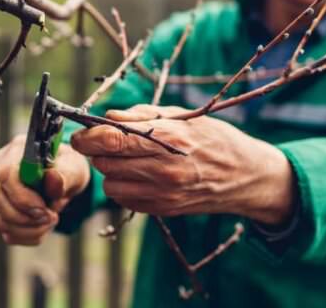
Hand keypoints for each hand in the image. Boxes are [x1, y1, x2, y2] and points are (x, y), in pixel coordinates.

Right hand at [0, 135, 90, 244]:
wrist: (66, 180)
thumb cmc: (68, 168)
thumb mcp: (75, 167)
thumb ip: (66, 173)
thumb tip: (51, 178)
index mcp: (16, 152)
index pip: (5, 174)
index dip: (22, 196)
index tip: (44, 207)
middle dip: (24, 216)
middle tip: (50, 216)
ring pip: (0, 222)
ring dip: (31, 228)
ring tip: (51, 218)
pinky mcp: (1, 214)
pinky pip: (8, 234)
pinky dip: (30, 235)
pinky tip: (43, 225)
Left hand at [71, 105, 294, 225]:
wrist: (246, 176)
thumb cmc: (214, 138)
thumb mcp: (182, 116)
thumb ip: (142, 115)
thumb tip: (107, 116)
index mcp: (168, 138)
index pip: (111, 139)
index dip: (87, 136)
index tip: (79, 134)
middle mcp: (163, 168)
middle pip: (105, 162)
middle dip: (98, 151)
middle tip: (108, 143)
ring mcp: (163, 193)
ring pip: (110, 183)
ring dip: (110, 170)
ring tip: (127, 160)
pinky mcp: (163, 210)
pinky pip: (124, 199)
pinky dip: (123, 186)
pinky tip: (138, 176)